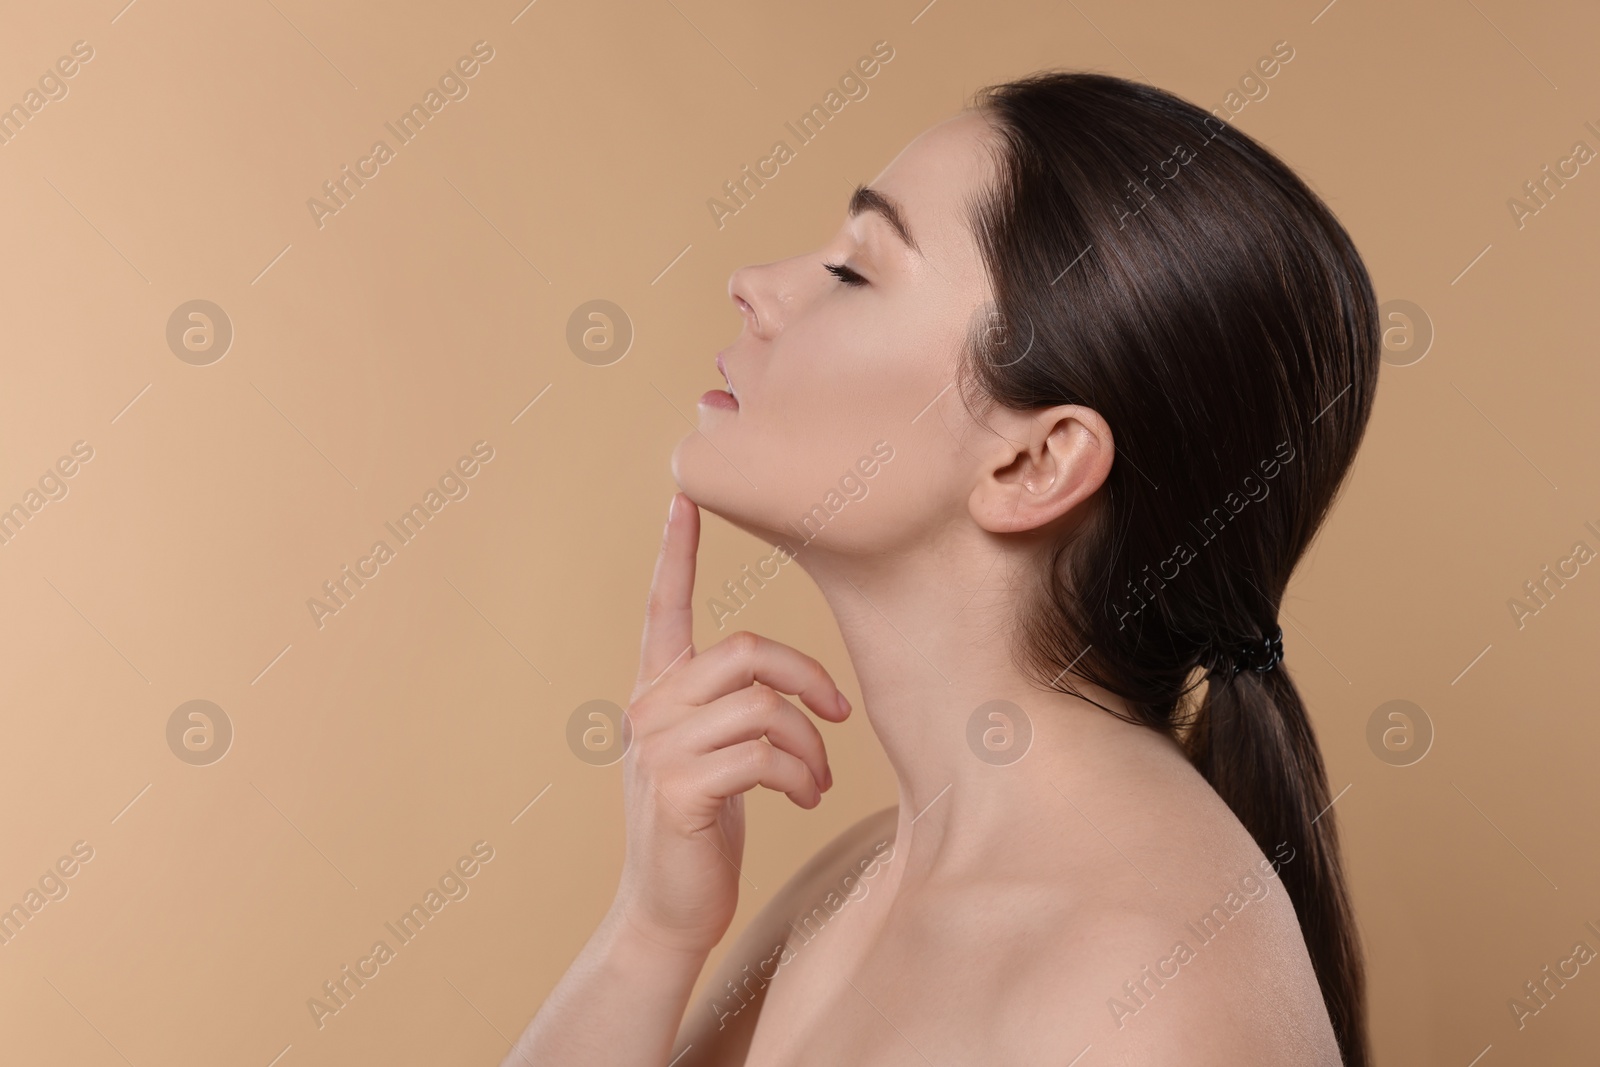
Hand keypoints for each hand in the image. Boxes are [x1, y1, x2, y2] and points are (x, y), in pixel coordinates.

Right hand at [611, 492, 850, 956]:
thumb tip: (795, 688)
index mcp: (655, 690)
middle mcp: (649, 709)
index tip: (685, 495)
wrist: (667, 910)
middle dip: (810, 681)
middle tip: (838, 718)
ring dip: (810, 746)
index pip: (661, 606)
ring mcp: (659, 750)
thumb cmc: (701, 827)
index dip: (675, 551)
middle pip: (748, 652)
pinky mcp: (681, 791)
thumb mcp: (711, 754)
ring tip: (816, 779)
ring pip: (763, 706)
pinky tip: (804, 798)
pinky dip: (800, 775)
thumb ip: (730, 708)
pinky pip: (764, 756)